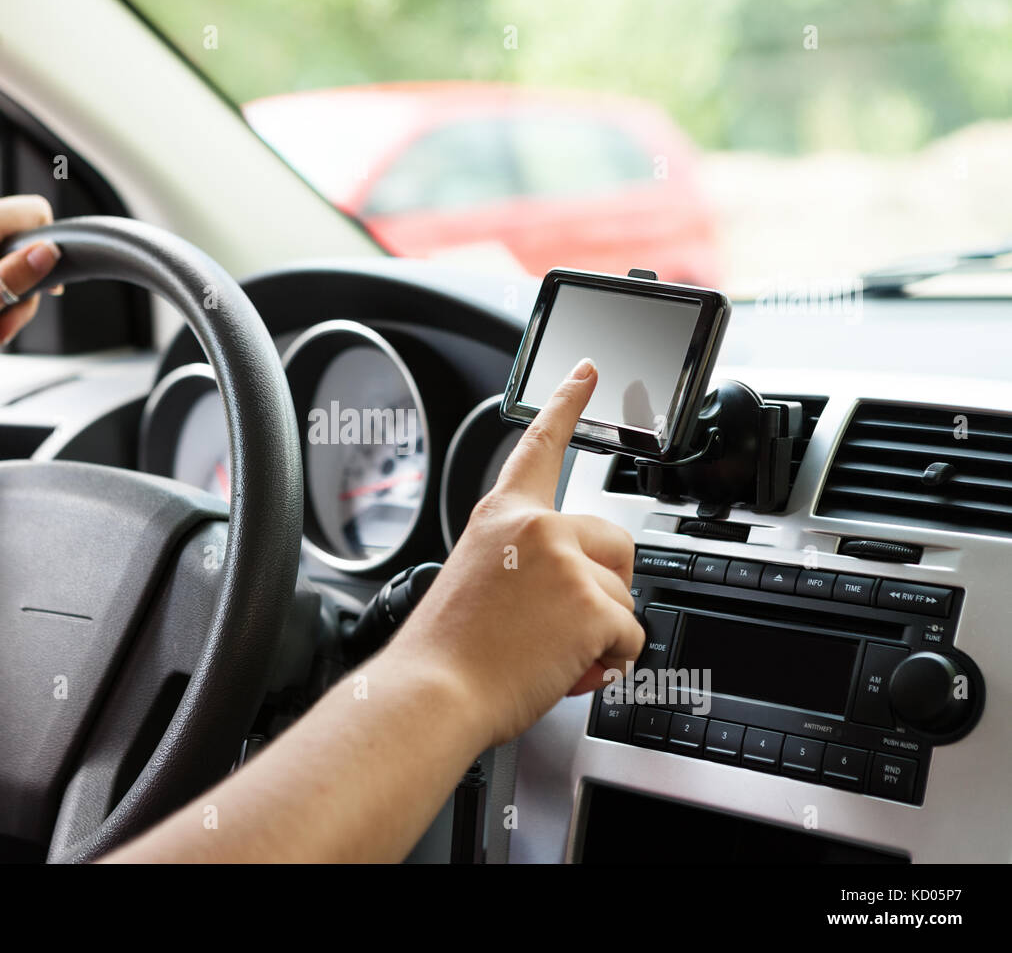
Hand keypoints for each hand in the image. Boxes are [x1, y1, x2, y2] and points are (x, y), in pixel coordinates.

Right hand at [389, 358, 643, 746]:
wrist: (433, 694)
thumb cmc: (446, 652)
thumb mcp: (479, 580)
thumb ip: (526, 565)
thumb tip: (571, 591)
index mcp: (502, 516)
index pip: (540, 445)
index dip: (567, 403)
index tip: (587, 370)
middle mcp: (537, 528)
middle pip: (615, 542)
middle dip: (605, 586)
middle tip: (563, 623)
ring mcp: (566, 563)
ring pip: (623, 596)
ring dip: (597, 633)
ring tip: (546, 652)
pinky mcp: (591, 604)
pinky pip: (631, 637)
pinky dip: (607, 663)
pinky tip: (564, 668)